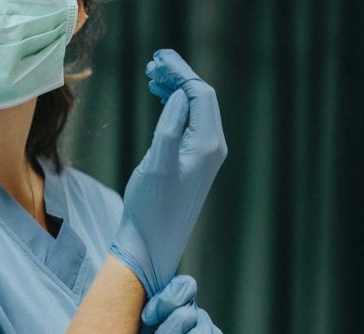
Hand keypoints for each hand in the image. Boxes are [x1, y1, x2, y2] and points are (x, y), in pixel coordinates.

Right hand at [110, 49, 227, 296]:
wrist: (152, 245)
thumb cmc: (150, 208)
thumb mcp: (156, 163)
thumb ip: (170, 126)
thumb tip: (179, 95)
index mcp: (207, 145)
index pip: (200, 93)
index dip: (180, 72)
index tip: (156, 59)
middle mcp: (213, 148)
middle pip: (202, 98)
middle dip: (179, 77)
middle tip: (152, 64)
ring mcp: (206, 157)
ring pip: (196, 110)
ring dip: (176, 90)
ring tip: (152, 78)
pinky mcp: (195, 165)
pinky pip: (191, 125)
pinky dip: (176, 108)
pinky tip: (161, 101)